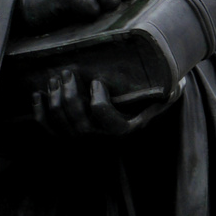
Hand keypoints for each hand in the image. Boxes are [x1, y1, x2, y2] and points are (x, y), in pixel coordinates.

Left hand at [31, 70, 165, 136]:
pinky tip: (38, 95)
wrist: (124, 136)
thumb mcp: (158, 105)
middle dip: (68, 92)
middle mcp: (99, 141)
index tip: (97, 82)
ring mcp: (80, 143)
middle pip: (76, 117)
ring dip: (54, 98)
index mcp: (122, 130)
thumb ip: (166, 94)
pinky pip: (48, 130)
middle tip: (67, 73)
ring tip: (55, 79)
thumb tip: (178, 81)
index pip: (102, 115)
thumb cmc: (142, 110)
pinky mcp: (65, 142)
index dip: (96, 98)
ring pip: (59, 122)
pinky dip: (40, 112)